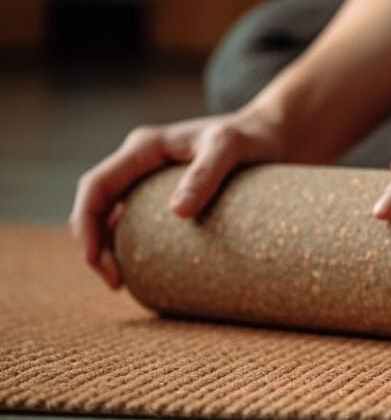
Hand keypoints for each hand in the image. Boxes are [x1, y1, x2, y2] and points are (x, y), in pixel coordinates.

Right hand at [69, 107, 287, 289]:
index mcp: (145, 147)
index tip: (95, 259)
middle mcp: (143, 162)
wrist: (276, 136)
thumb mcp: (229, 148)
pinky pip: (138, 222)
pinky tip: (146, 272)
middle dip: (95, 245)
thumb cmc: (253, 138)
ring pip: (114, 217)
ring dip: (111, 249)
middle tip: (116, 283)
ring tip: (125, 283)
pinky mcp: (169, 195)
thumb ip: (206, 173)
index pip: (97, 185)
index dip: (86, 223)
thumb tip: (178, 212)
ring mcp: (153, 179)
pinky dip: (134, 246)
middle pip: (99, 206)